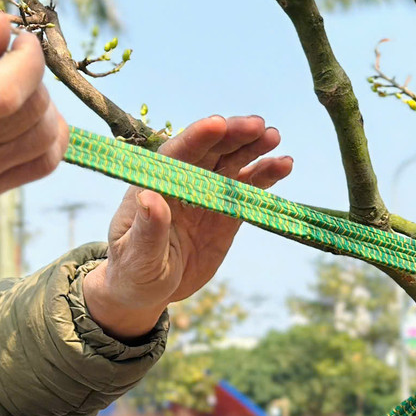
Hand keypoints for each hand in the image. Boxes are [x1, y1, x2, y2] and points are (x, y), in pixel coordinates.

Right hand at [0, 13, 66, 276]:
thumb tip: (5, 24)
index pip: (7, 94)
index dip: (28, 60)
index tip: (19, 40)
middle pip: (32, 110)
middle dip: (34, 75)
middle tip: (11, 61)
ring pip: (45, 136)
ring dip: (43, 104)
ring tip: (17, 89)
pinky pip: (44, 161)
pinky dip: (48, 134)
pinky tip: (25, 117)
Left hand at [82, 115, 292, 340]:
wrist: (146, 290)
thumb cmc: (131, 271)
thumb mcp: (136, 257)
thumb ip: (147, 230)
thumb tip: (149, 197)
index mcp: (154, 187)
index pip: (175, 155)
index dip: (195, 138)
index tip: (216, 124)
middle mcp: (181, 184)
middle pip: (208, 151)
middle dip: (232, 136)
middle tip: (258, 126)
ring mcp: (206, 197)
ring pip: (231, 164)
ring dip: (252, 148)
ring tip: (274, 137)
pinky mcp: (225, 214)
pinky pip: (248, 191)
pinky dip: (265, 176)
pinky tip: (284, 164)